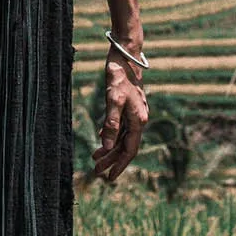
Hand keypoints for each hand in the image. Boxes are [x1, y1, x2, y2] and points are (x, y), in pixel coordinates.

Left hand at [92, 56, 148, 182]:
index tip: (110, 178)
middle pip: (126, 146)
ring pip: (123, 137)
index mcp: (138, 121)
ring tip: (95, 158)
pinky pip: (121, 127)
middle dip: (112, 160)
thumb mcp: (113, 101)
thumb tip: (108, 147)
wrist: (125, 57)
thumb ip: (111, 124)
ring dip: (110, 149)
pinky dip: (111, 135)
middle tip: (97, 171)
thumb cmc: (119, 78)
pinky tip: (103, 139)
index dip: (120, 165)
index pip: (129, 150)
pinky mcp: (129, 106)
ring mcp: (134, 113)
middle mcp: (139, 119)